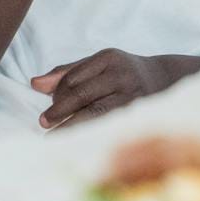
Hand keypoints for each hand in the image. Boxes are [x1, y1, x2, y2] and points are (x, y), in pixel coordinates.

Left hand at [32, 49, 168, 128]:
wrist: (164, 78)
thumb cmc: (122, 72)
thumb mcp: (98, 64)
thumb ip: (67, 72)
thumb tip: (34, 84)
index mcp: (108, 59)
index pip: (74, 78)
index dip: (58, 94)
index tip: (49, 109)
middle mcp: (121, 75)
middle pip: (83, 94)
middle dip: (60, 111)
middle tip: (44, 123)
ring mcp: (131, 95)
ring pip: (96, 112)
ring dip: (73, 126)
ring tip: (55, 138)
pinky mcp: (138, 112)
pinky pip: (109, 124)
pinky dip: (92, 132)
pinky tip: (80, 141)